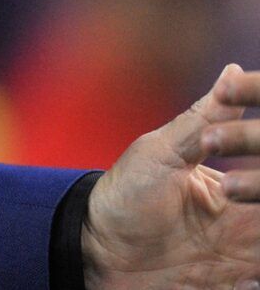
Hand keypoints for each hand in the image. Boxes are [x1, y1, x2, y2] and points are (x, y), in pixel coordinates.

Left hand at [84, 64, 259, 289]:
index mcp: (241, 187)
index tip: (242, 180)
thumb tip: (235, 71)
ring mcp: (244, 257)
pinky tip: (244, 280)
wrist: (95, 248)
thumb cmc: (125, 194)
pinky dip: (258, 283)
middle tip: (239, 202)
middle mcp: (250, 222)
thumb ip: (204, 119)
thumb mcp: (163, 152)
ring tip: (250, 257)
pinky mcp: (234, 284)